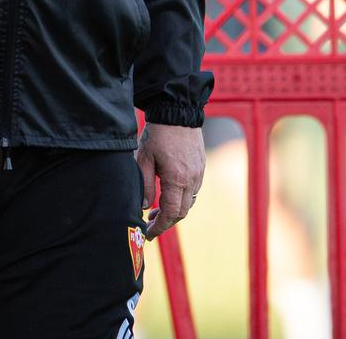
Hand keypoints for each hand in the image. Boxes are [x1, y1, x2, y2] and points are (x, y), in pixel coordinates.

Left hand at [136, 122, 204, 239]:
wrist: (178, 111)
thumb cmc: (158, 134)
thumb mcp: (144, 158)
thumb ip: (144, 184)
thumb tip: (144, 206)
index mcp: (177, 179)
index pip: (171, 213)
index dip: (159, 226)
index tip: (148, 233)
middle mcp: (192, 179)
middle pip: (182, 212)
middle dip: (166, 221)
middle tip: (150, 223)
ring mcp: (199, 173)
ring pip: (189, 202)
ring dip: (174, 210)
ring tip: (156, 208)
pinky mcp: (201, 167)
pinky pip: (193, 190)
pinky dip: (182, 198)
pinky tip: (169, 193)